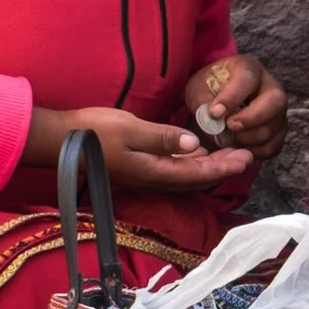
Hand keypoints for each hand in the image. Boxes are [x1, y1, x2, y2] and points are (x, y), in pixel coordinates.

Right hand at [26, 105, 255, 192]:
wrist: (61, 139)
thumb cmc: (94, 131)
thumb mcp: (131, 129)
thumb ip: (163, 138)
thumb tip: (193, 145)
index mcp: (154, 172)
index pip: (198, 173)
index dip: (224, 167)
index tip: (246, 159)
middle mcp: (153, 178)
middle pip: (196, 177)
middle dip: (222, 167)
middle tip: (247, 156)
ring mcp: (145, 174)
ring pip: (185, 174)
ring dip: (208, 166)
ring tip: (229, 155)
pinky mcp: (138, 166)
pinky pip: (172, 168)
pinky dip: (190, 162)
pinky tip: (196, 151)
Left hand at [184, 53, 289, 158]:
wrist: (218, 98)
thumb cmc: (209, 89)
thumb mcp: (198, 89)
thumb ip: (203, 102)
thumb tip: (214, 121)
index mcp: (249, 68)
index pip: (247, 79)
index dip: (232, 97)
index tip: (215, 113)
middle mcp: (271, 86)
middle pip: (276, 101)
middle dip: (251, 118)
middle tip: (229, 126)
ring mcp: (278, 109)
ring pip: (274, 128)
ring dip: (249, 139)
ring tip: (229, 137)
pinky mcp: (279, 130)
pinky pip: (274, 146)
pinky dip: (255, 151)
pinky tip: (239, 146)